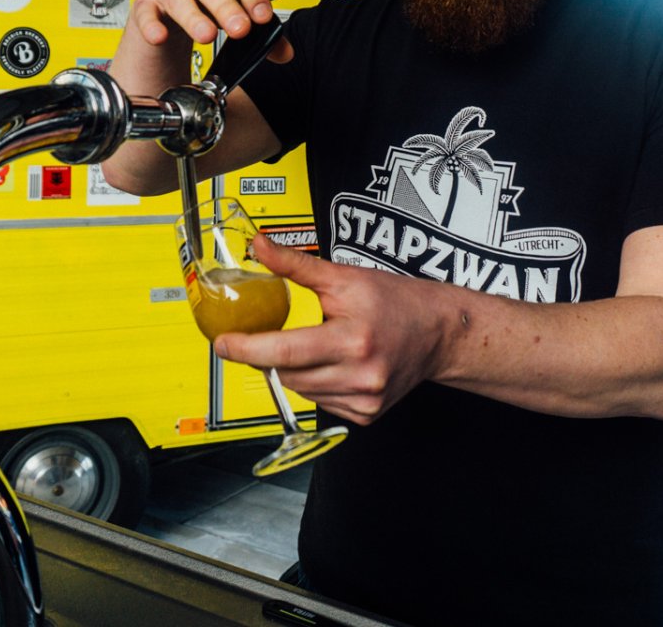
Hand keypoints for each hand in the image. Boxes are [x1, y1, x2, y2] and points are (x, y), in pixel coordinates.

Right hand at [131, 0, 293, 58]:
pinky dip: (152, 26)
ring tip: (208, 36)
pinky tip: (160, 37)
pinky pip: (147, 14)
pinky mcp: (146, 4)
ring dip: (194, 17)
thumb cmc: (205, 1)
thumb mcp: (233, 10)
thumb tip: (285, 53)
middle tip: (240, 30)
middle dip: (226, 6)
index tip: (263, 16)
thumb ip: (260, 32)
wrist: (166, 7)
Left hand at [214, 235, 449, 425]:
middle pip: (287, 373)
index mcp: (352, 340)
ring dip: (294, 370)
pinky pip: (319, 402)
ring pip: (300, 390)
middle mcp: (360, 375)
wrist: (439, 332)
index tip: (223, 344)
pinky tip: (333, 364)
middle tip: (275, 332)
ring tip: (318, 344)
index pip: (284, 351)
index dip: (247, 348)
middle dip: (271, 354)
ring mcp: (364, 400)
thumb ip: (295, 265)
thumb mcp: (344, 277)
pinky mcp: (365, 415)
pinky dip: (315, 383)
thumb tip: (258, 247)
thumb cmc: (396, 302)